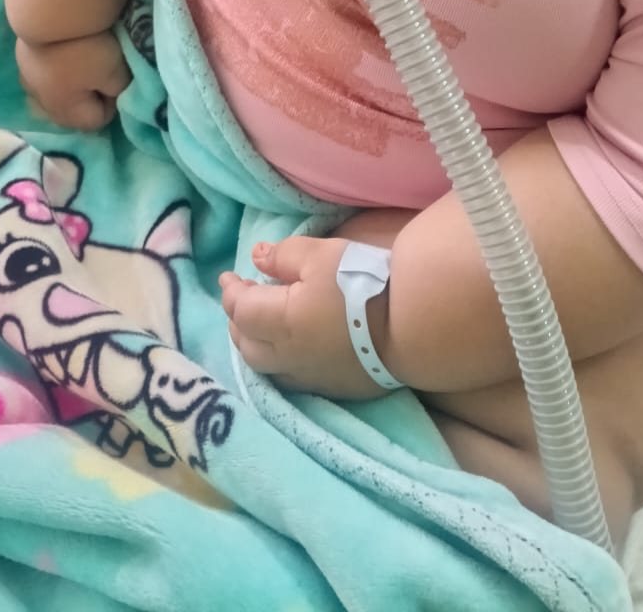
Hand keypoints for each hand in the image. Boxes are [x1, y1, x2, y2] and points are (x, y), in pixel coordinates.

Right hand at [15, 32, 129, 130]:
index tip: (118, 78)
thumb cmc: (87, 48)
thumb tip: (113, 94)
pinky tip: (62, 48)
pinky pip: (42, 71)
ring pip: (53, 91)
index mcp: (65, 112)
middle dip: (89, 95)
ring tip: (81, 58)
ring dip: (68, 80)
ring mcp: (27, 79)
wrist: (50, 9)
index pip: (97, 121)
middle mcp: (41, 101)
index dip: (113, 102)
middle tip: (102, 69)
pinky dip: (53, 64)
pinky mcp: (20, 56)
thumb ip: (119, 91)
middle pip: (71, 110)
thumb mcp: (116, 73)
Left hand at [219, 236, 390, 399]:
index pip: (240, 309)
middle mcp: (288, 357)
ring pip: (267, 368)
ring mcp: (312, 377)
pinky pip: (293, 379)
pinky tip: (291, 349)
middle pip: (247, 345)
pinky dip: (281, 362)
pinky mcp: (336, 388)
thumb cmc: (362, 283)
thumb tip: (255, 258)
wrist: (413, 325)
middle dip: (237, 322)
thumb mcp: (321, 255)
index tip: (229, 276)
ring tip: (261, 326)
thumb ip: (283, 256)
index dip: (231, 291)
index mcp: (280, 322)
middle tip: (242, 300)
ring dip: (255, 345)